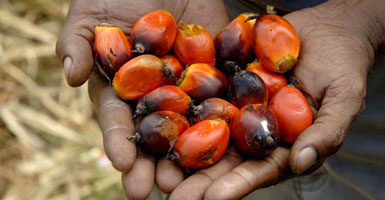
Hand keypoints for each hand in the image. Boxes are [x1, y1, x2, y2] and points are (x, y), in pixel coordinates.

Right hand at [56, 0, 228, 198]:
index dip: (118, 141)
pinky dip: (225, 124)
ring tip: (187, 183)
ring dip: (186, 158)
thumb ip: (76, 43)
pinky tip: (228, 147)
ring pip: (187, 128)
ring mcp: (186, 90)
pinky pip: (222, 101)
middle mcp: (154, 96)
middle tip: (151, 190)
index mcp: (121, 89)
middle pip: (152, 136)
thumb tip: (69, 76)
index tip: (121, 163)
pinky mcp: (216, 77)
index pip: (117, 119)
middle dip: (150, 164)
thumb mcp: (91, 13)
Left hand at [168, 2, 373, 199]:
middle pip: (226, 159)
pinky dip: (182, 107)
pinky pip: (202, 94)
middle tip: (174, 196)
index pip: (259, 170)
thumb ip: (327, 131)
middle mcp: (255, 131)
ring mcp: (238, 106)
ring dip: (183, 150)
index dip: (237, 185)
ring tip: (158, 170)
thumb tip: (302, 163)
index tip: (213, 199)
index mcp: (283, 145)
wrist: (329, 29)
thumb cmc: (344, 66)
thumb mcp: (344, 99)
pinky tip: (159, 118)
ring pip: (207, 131)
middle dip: (200, 180)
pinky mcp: (225, 82)